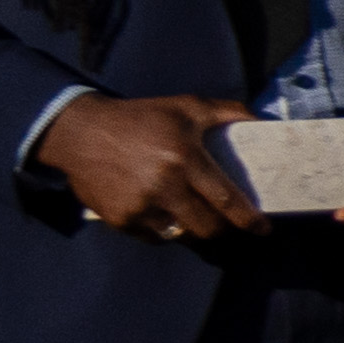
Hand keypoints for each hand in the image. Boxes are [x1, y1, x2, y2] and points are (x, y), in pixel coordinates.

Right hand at [31, 91, 263, 251]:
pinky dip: (163, 230)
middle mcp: (164, 186)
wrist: (80, 133)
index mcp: (185, 159)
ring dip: (192, 229)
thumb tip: (260, 121)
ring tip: (194, 216)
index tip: (263, 229)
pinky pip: (153, 236)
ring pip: (181, 235)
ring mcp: (140, 207)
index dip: (248, 220)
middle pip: (206, 227)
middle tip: (226, 222)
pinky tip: (164, 213)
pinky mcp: (119, 219)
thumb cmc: (139, 118)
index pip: (226, 199)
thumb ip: (227, 112)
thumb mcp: (185, 106)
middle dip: (221, 229)